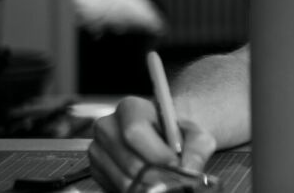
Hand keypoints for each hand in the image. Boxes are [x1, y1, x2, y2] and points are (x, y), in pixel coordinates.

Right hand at [88, 96, 217, 191]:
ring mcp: (97, 149)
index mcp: (131, 108)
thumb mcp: (196, 135)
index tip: (175, 164)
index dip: (156, 153)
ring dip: (148, 186)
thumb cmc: (178, 135)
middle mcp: (107, 126)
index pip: (135, 132)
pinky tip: (150, 182)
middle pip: (129, 160)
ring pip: (123, 178)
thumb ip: (197, 150)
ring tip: (165, 181)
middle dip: (156, 175)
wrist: (164, 139)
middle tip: (174, 180)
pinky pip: (116, 187)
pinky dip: (137, 189)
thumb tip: (188, 169)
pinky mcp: (95, 170)